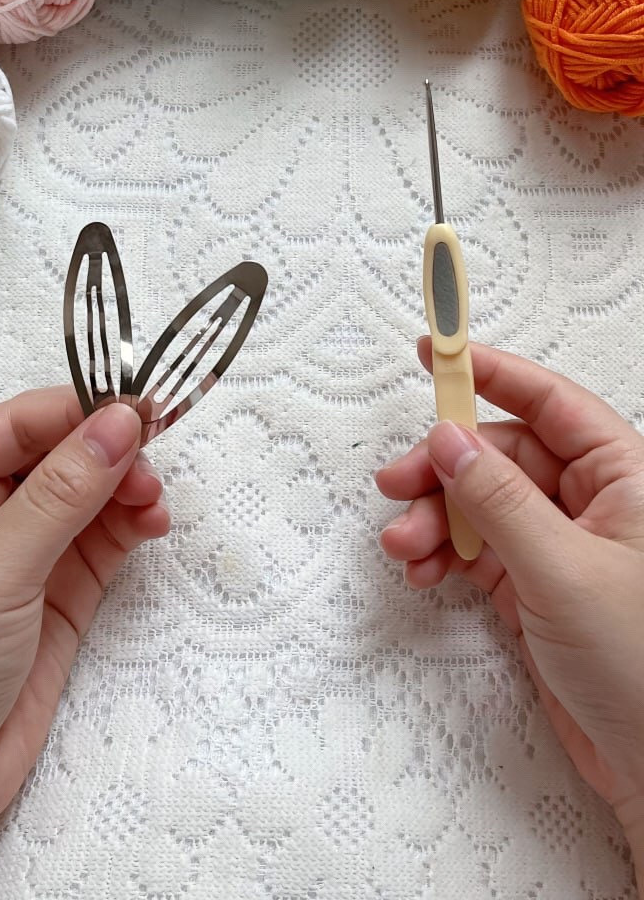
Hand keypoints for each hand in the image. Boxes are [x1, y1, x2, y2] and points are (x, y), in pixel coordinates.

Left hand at [0, 390, 169, 898]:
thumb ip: (62, 492)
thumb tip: (117, 424)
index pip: (22, 421)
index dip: (81, 411)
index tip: (137, 409)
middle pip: (63, 451)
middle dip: (111, 450)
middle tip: (149, 458)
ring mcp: (26, 548)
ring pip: (92, 492)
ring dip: (129, 486)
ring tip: (151, 501)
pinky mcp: (60, 589)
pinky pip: (106, 536)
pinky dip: (134, 522)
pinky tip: (151, 521)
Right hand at [377, 339, 643, 888]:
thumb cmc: (641, 668)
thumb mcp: (563, 569)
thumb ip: (499, 499)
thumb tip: (451, 440)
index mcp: (623, 477)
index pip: (550, 402)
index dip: (493, 372)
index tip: (437, 351)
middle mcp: (593, 504)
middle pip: (503, 454)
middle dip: (446, 467)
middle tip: (399, 481)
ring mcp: (561, 547)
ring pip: (482, 504)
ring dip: (436, 518)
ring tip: (404, 545)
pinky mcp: (537, 590)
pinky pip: (478, 550)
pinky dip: (444, 555)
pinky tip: (422, 570)